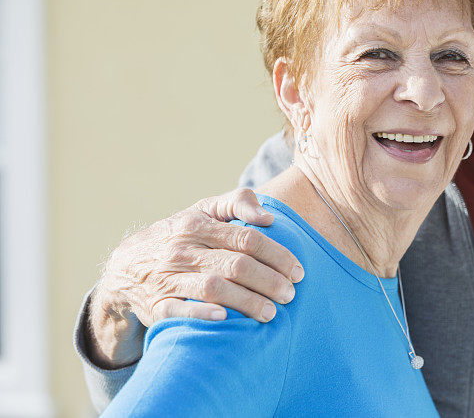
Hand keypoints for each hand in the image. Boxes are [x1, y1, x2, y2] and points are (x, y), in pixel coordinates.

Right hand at [86, 187, 303, 367]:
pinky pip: (180, 311)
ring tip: (272, 312)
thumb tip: (268, 217)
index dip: (277, 255)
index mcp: (197, 225)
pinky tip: (226, 320)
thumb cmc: (179, 236)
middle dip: (269, 281)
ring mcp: (168, 278)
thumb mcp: (202, 210)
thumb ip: (237, 203)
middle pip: (235, 265)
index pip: (247, 239)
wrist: (125, 266)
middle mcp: (182, 250)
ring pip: (214, 289)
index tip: (298, 271)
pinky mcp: (156, 306)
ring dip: (247, 302)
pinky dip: (203, 314)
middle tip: (290, 294)